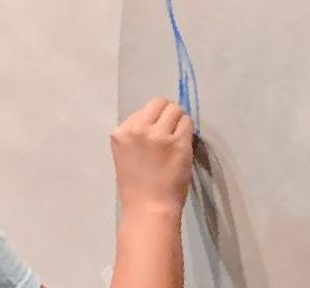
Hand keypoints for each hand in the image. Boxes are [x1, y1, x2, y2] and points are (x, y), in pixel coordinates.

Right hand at [111, 98, 193, 218]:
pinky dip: (188, 130)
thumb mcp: (125, 154)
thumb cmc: (136, 186)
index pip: (141, 111)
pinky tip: (185, 144)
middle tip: (172, 129)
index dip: (152, 121)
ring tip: (178, 138)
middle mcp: (137, 129)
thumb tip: (156, 122)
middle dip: (167, 113)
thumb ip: (135, 136)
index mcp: (120, 133)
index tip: (156, 134)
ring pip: (175, 109)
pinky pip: (188, 123)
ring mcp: (158, 134)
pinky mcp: (178, 142)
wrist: (148, 207)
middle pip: (159, 103)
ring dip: (179, 120)